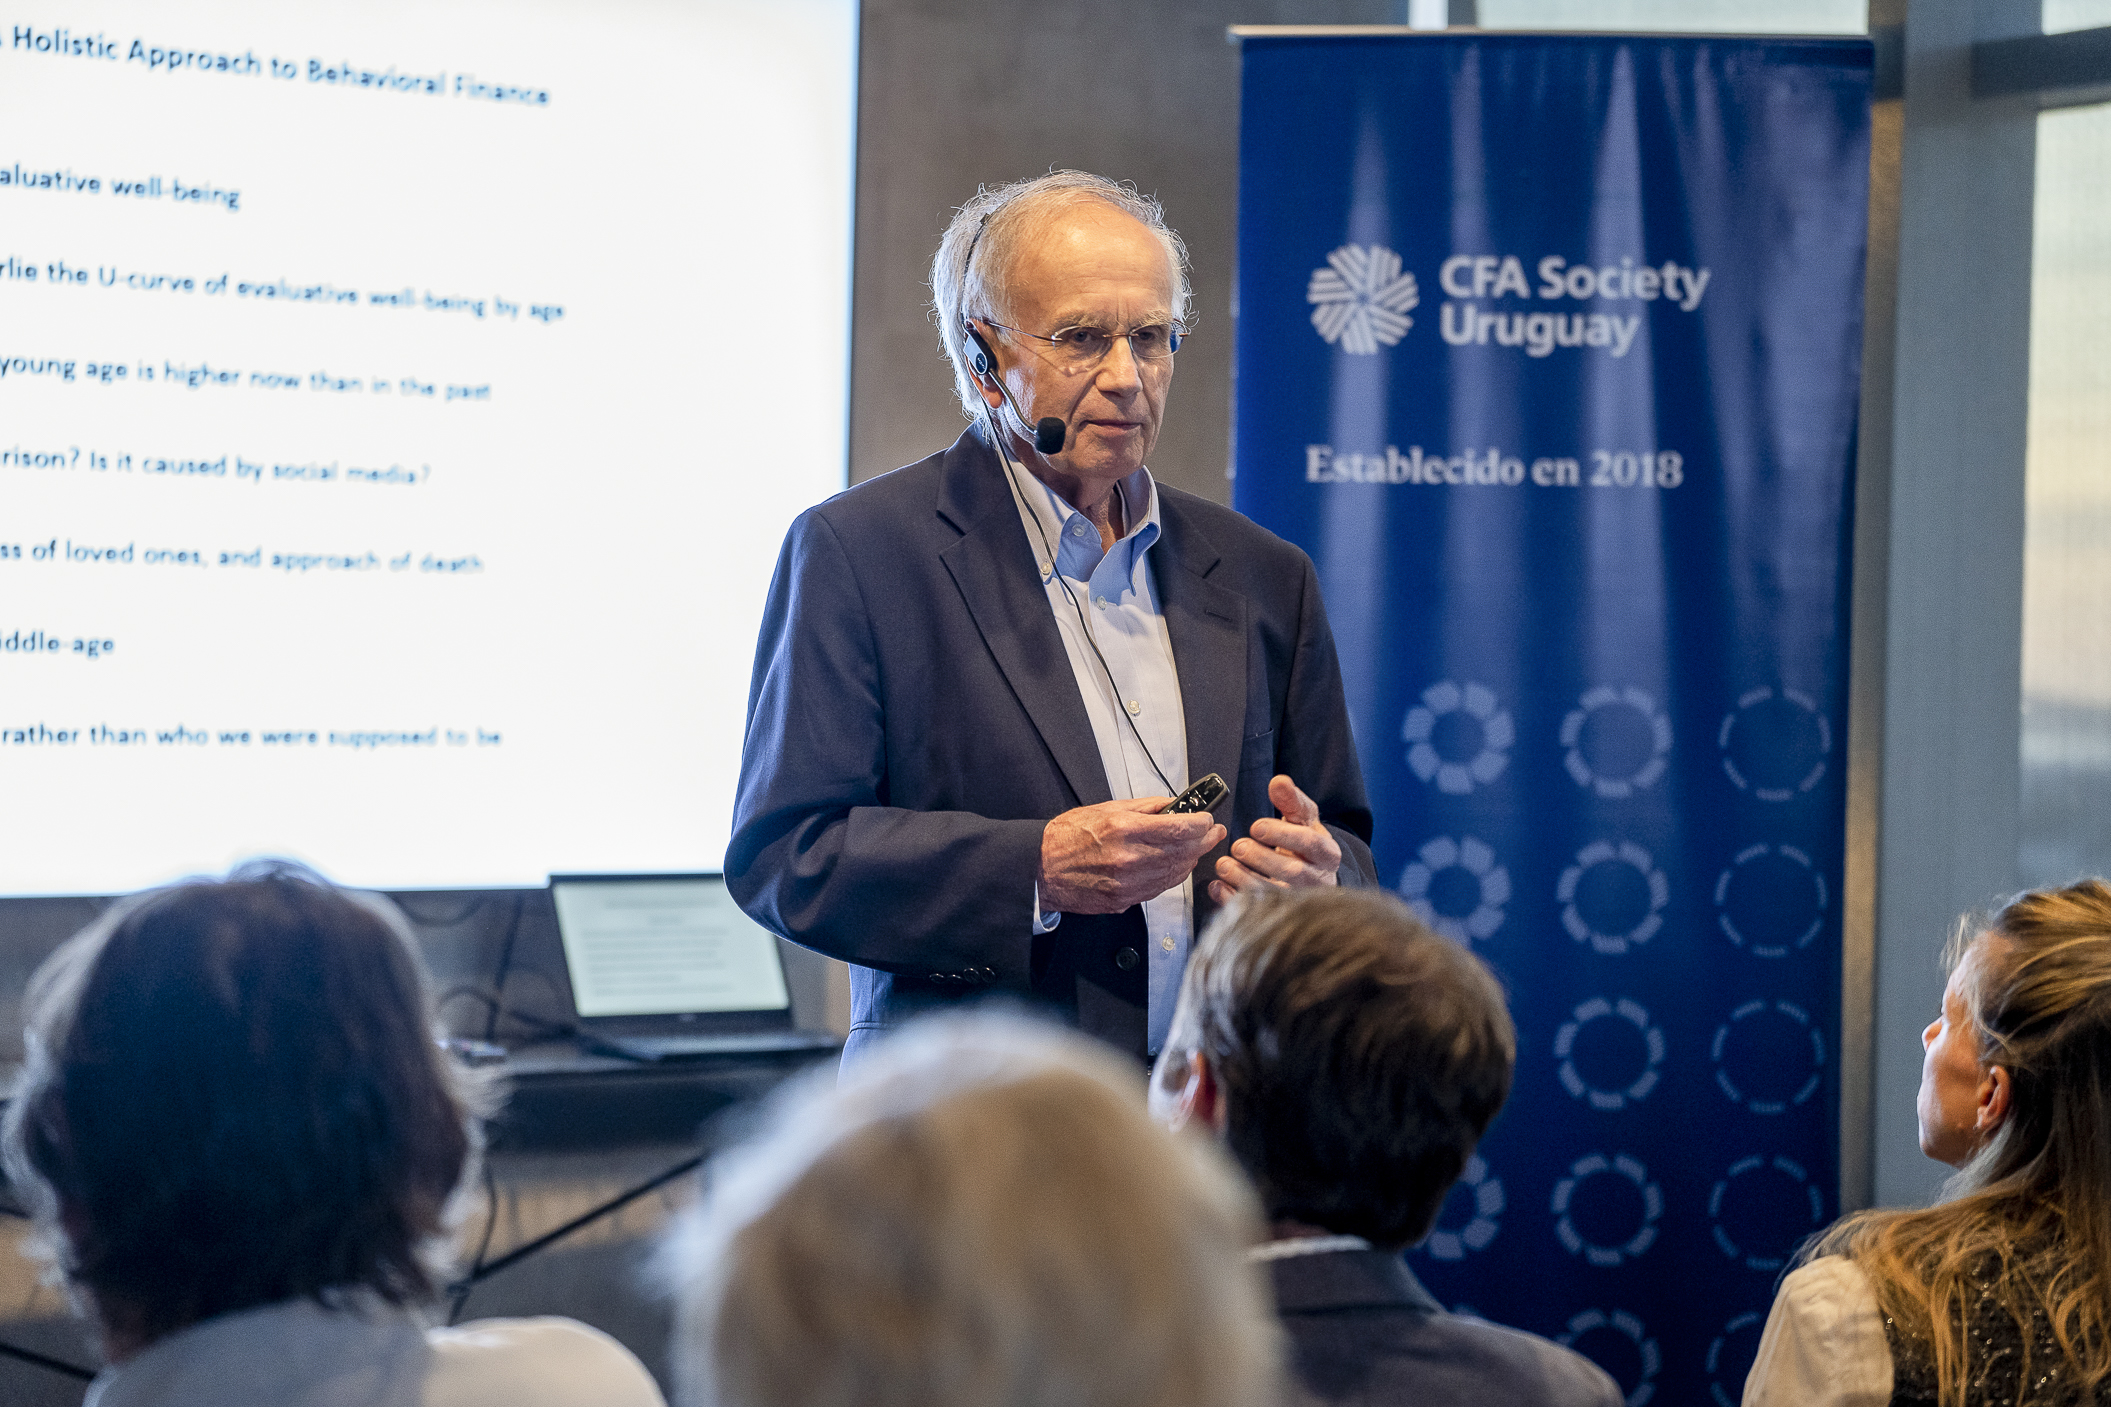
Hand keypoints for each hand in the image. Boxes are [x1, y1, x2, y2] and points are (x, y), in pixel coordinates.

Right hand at [1038, 797, 1226, 914]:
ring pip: (1175, 873)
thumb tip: (1173, 805)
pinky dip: (1174, 875)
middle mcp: (1129, 858)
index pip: (1179, 827)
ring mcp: (1128, 883)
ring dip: (1192, 859)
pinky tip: (1177, 865)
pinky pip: (1160, 888)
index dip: (1201, 823)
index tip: (1208, 819)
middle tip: (1213, 832)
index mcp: (1124, 830)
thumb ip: (1144, 808)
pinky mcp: (1124, 900)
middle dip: (1204, 841)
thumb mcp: (1106, 808)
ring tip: (1197, 847)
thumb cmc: (1068, 837)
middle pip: (1183, 851)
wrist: (1042, 868)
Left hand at [1208, 774, 1340, 904]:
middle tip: (1238, 846)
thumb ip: (1291, 800)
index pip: (1309, 843)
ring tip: (1225, 865)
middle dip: (1262, 858)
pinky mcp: (1279, 915)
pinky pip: (1256, 912)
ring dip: (1245, 879)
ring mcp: (1299, 901)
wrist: (1316, 876)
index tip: (1257, 827)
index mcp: (1327, 853)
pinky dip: (1234, 899)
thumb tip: (1278, 782)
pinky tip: (1219, 886)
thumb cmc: (1307, 846)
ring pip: (1275, 895)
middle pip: (1293, 872)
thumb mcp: (1304, 820)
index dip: (1282, 835)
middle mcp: (1317, 879)